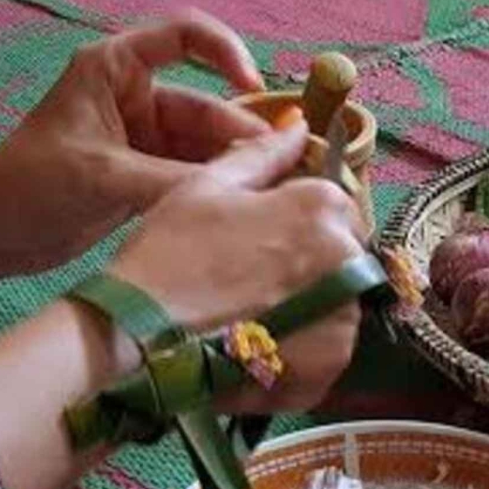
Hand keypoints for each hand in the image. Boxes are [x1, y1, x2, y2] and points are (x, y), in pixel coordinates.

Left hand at [0, 11, 268, 283]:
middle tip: (287, 166)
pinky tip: (248, 207)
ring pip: (206, 146)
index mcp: (115, 70)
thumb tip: (242, 191)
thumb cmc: (27, 186)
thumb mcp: (103, 178)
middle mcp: (136, 98)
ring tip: (277, 191)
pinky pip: (194, 177)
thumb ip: (174, 182)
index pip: (185, 37)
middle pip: (207, 105)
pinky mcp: (146, 178)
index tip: (254, 85)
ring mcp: (144, 141)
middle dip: (244, 133)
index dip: (226, 51)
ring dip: (236, 166)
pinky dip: (218, 190)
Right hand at [109, 124, 365, 413]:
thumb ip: (264, 154)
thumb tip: (300, 125)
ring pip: (337, 300)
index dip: (297, 217)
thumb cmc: (170, 252)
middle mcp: (346, 259)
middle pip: (340, 253)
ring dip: (307, 302)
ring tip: (252, 312)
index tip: (261, 236)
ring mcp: (344, 316)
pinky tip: (260, 341)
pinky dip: (301, 344)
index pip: (334, 204)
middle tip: (250, 278)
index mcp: (322, 206)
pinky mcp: (331, 363)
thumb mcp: (209, 185)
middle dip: (307, 260)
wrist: (142, 335)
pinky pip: (327, 345)